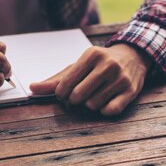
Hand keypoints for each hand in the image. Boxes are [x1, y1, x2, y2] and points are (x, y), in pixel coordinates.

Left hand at [29, 44, 149, 115]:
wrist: (133, 56)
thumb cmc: (99, 64)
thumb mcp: (78, 66)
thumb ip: (55, 80)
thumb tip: (32, 89)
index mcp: (91, 55)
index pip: (65, 85)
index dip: (62, 94)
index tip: (66, 91)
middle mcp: (107, 65)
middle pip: (78, 97)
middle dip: (75, 100)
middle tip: (81, 94)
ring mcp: (121, 78)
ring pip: (93, 105)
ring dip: (90, 104)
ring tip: (96, 94)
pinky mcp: (131, 91)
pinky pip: (110, 110)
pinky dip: (105, 110)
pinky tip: (106, 101)